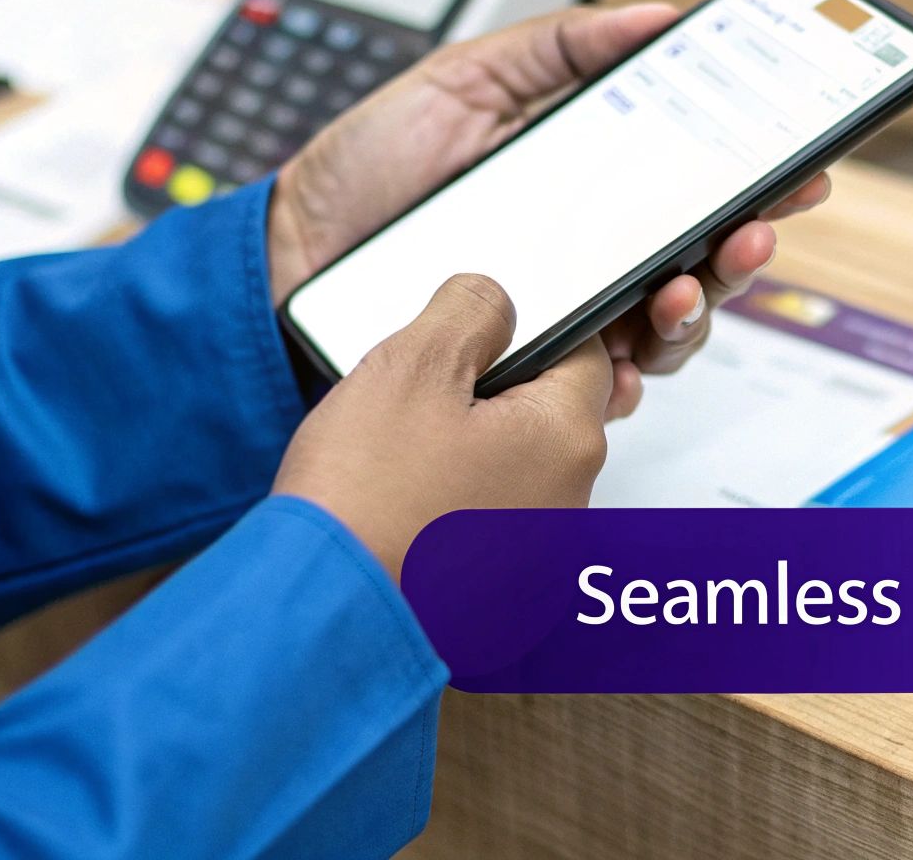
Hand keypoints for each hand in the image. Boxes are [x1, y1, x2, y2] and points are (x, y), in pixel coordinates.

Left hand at [267, 5, 832, 418]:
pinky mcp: (529, 374)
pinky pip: (601, 390)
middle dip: (746, 251)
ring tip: (683, 291)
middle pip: (703, 263)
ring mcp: (567, 316)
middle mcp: (592, 255)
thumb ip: (559, 48)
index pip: (695, 186)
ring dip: (698, 314)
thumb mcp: (464, 81)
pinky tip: (618, 360)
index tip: (796, 171)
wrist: (289, 256)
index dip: (756, 182)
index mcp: (592, 185)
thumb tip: (656, 18)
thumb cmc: (368, 171)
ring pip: (668, 331)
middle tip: (752, 232)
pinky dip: (622, 380)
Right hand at [273, 274, 610, 579]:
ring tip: (406, 463)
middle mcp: (572, 503)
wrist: (325, 610)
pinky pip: (497, 530)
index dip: (531, 336)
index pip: (586, 356)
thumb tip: (495, 301)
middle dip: (498, 400)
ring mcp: (541, 560)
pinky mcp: (507, 601)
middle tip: (425, 405)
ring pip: (522, 474)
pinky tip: (410, 512)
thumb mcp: (412, 363)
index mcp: (567, 437)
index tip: (481, 341)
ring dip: (479, 457)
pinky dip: (463, 514)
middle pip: (552, 418)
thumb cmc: (364, 498)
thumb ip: (470, 312)